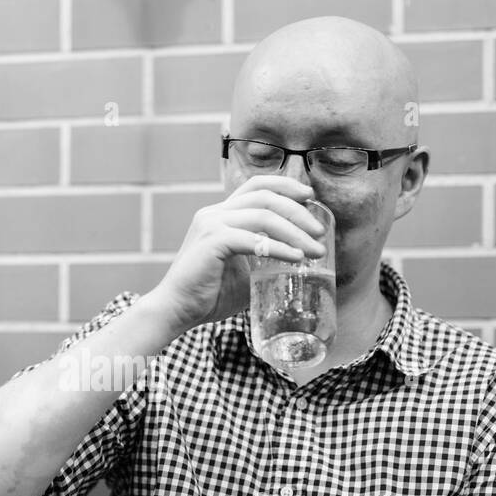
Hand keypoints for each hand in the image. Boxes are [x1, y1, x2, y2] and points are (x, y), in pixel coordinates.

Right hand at [144, 176, 328, 334]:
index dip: (286, 185)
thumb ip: (263, 259)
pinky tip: (296, 258)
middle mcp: (214, 213)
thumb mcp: (242, 271)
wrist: (176, 310)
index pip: (257, 186)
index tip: (310, 197)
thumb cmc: (208, 295)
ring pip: (263, 215)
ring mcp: (211, 225)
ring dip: (295, 231)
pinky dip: (278, 247)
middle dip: (298, 211)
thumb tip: (297, 262)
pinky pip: (253, 239)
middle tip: (320, 231)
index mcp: (220, 214)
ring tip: (315, 249)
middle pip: (265, 196)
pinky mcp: (212, 242)